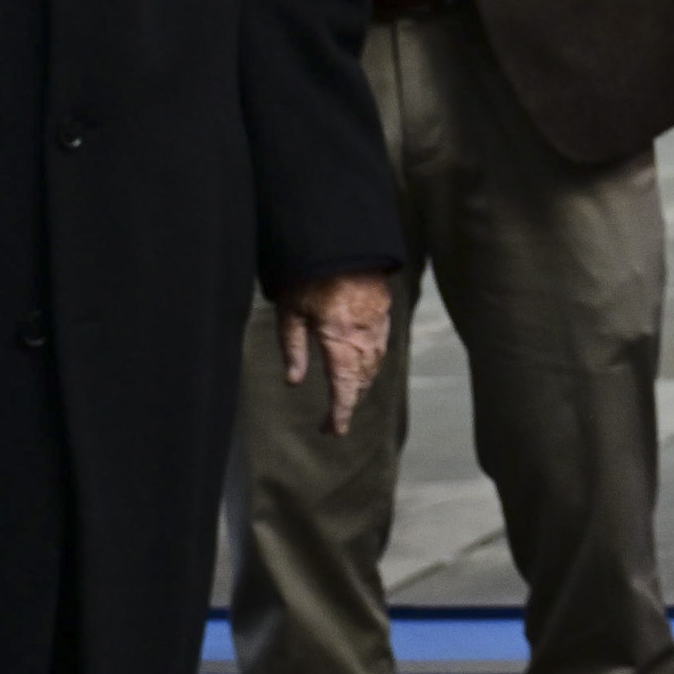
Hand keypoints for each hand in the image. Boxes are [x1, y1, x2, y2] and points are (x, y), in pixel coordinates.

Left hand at [277, 270, 394, 436]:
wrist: (341, 242)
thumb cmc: (309, 277)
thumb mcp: (290, 314)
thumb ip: (293, 350)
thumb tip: (294, 382)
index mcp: (340, 341)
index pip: (344, 388)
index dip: (340, 413)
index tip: (333, 431)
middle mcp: (364, 338)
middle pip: (362, 380)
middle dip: (350, 401)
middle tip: (334, 417)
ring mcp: (377, 324)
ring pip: (374, 365)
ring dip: (362, 384)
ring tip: (348, 395)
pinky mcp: (383, 311)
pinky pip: (381, 346)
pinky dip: (371, 362)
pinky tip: (362, 364)